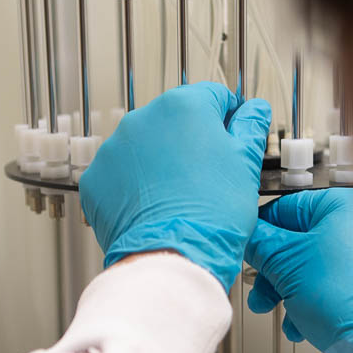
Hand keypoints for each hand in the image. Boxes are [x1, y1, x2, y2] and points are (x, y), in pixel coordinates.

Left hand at [80, 82, 271, 290]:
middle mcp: (143, 118)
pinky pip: (120, 174)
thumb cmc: (213, 213)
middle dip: (191, 141)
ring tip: (180, 195)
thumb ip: (250, 127)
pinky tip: (155, 206)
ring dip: (161, 162)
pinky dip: (136, 185)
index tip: (233, 137)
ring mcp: (115, 148)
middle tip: (209, 175)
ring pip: (146, 147)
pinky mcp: (97, 179)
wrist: (172, 256)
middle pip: (175, 120)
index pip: (214, 96)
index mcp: (184, 106)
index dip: (229, 117)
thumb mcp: (246, 164)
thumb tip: (255, 109)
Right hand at [244, 188, 352, 352]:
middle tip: (260, 289)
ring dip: (286, 291)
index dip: (259, 235)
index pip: (283, 209)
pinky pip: (326, 284)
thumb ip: (260, 244)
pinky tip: (301, 324)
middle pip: (294, 241)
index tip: (245, 252)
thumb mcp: (287, 266)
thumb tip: (245, 235)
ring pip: (307, 267)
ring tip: (278, 311)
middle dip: (272, 272)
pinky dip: (308, 302)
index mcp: (342, 205)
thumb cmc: (350, 301)